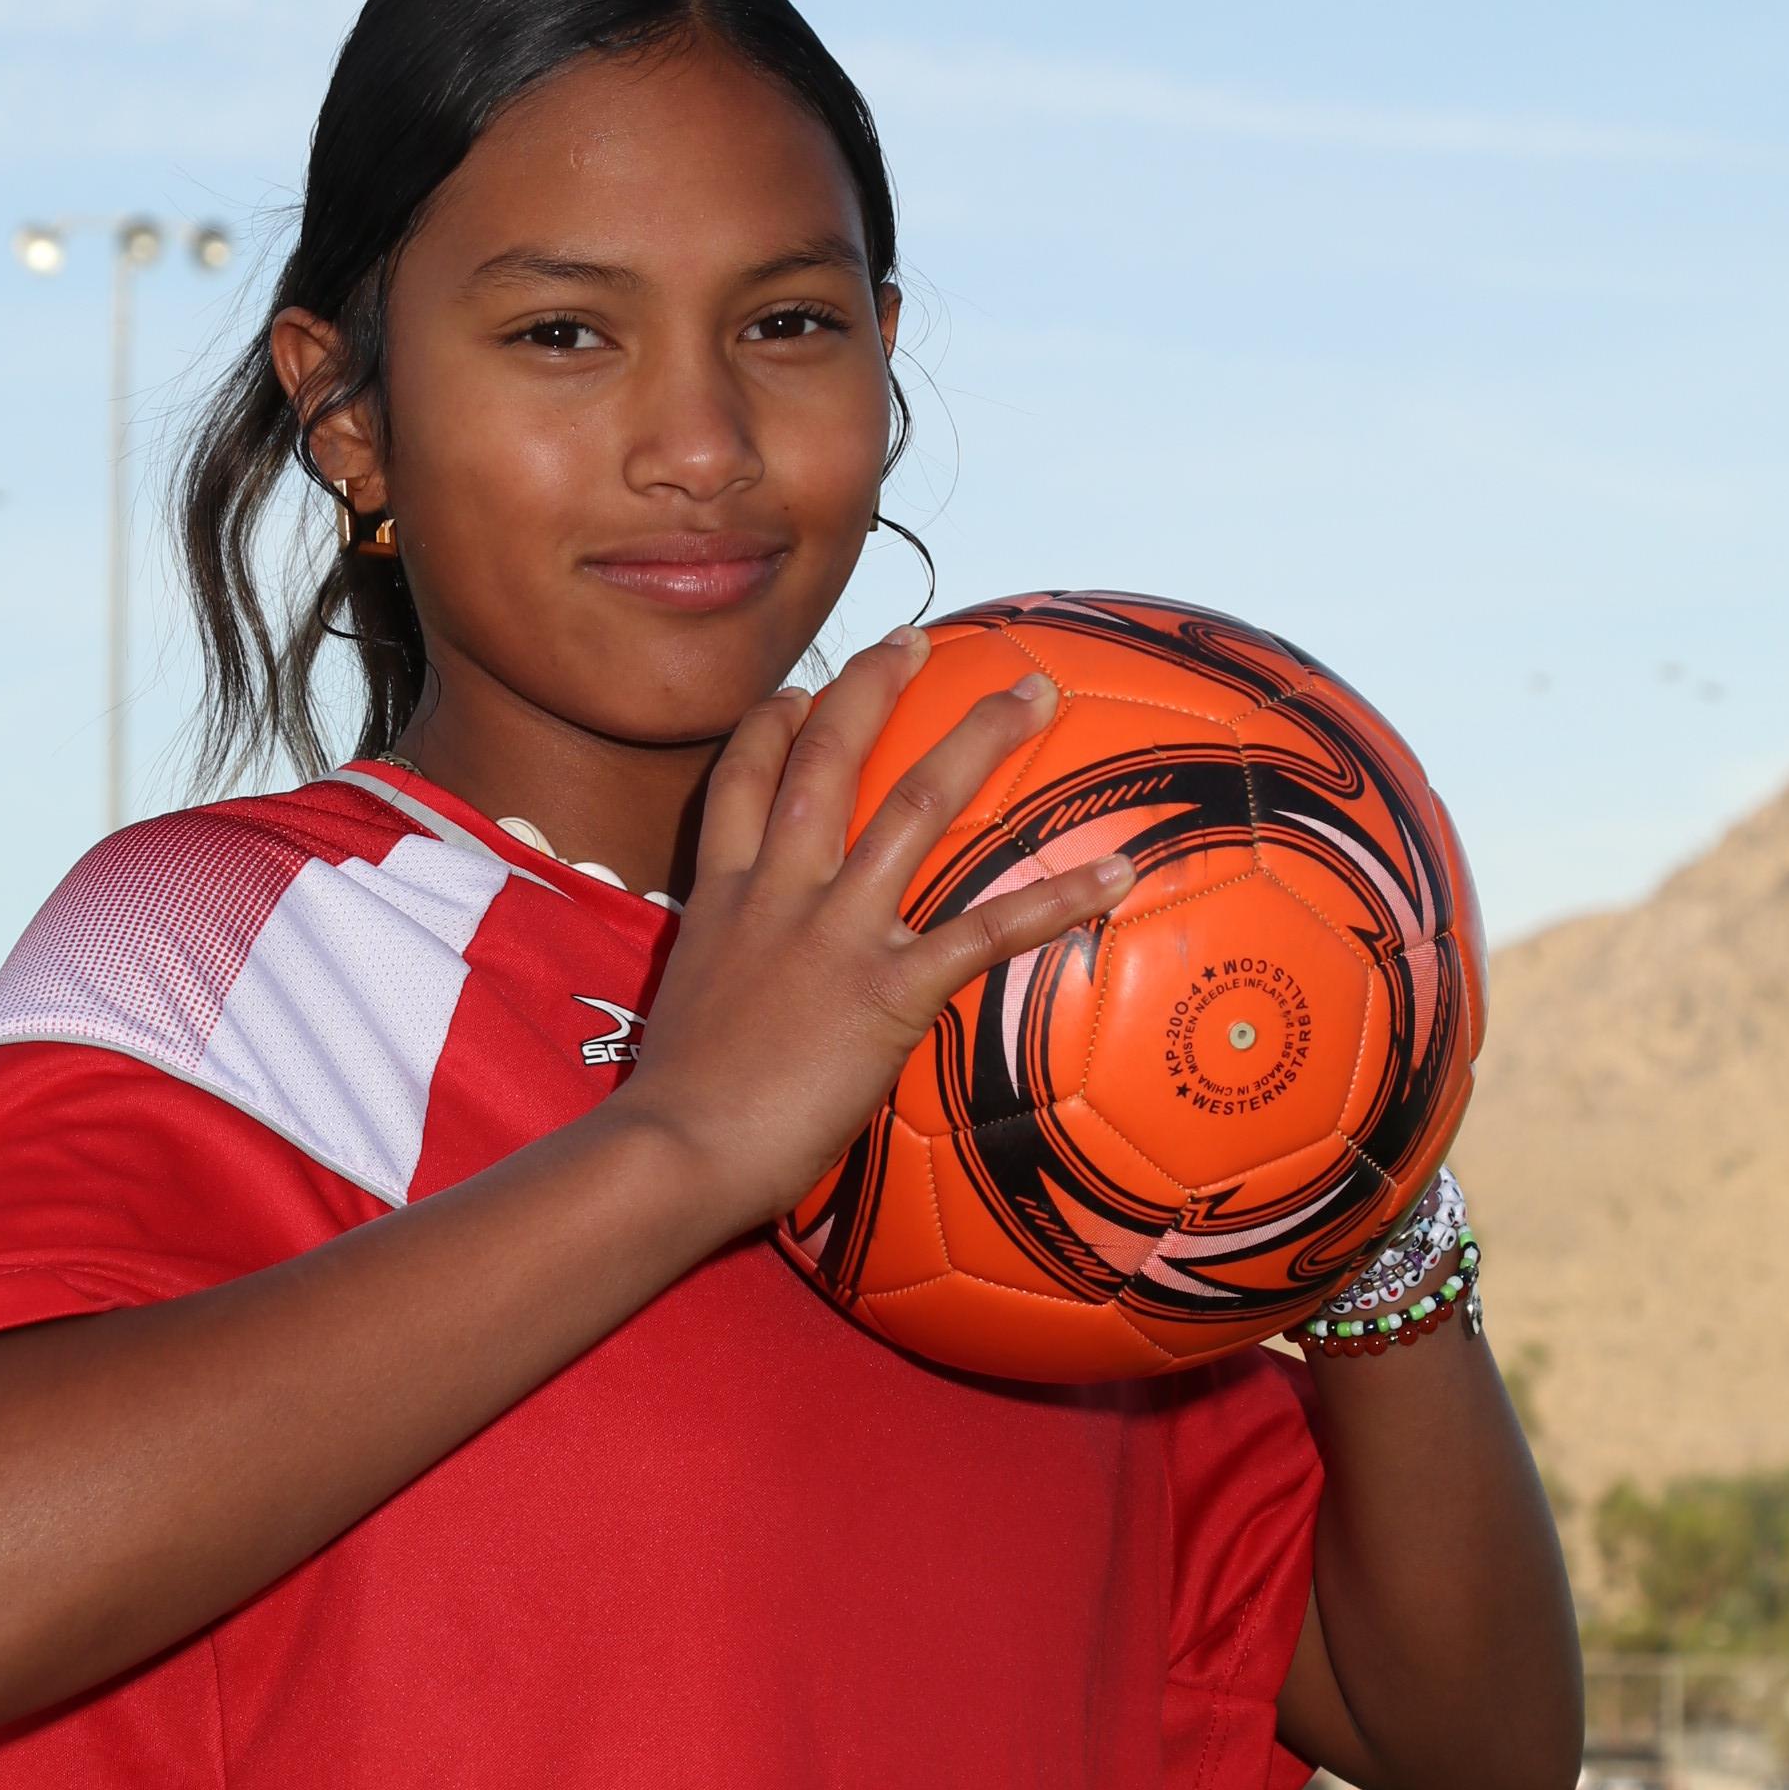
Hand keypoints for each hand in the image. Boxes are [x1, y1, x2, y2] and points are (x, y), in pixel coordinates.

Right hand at [613, 632, 1135, 1237]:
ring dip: (978, 739)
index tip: (801, 689)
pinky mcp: (887, 989)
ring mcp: (834, 933)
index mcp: (722, 901)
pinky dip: (1057, 899)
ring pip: (911, 806)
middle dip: (872, 687)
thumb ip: (729, 991)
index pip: (742, 782)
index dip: (772, 725)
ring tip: (1032, 692)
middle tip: (915, 639)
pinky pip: (985, 930)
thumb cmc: (675, 1116)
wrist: (673, 1150)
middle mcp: (777, 894)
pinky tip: (1115, 874)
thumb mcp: (689, 1023)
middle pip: (825, 758)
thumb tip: (750, 1016)